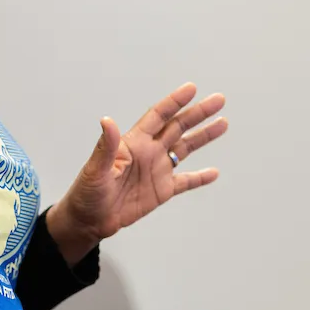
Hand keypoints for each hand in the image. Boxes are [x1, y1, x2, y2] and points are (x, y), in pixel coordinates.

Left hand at [50, 83, 228, 257]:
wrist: (89, 220)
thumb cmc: (87, 192)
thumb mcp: (96, 168)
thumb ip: (106, 146)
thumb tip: (107, 120)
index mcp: (134, 143)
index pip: (158, 116)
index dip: (174, 102)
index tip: (192, 89)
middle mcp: (149, 152)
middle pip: (178, 127)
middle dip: (198, 113)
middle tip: (219, 100)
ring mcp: (157, 170)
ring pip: (185, 148)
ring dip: (203, 136)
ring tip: (223, 123)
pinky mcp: (161, 191)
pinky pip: (185, 181)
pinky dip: (200, 177)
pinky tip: (214, 172)